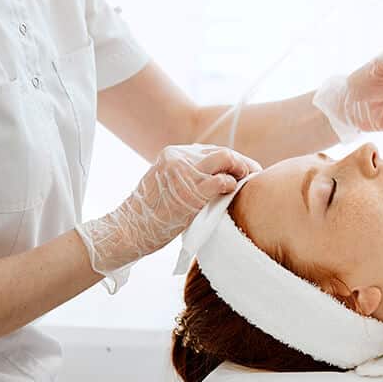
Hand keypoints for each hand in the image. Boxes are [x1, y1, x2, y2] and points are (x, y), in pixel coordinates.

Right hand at [76, 145, 259, 284]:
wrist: (128, 230)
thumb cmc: (148, 214)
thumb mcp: (164, 183)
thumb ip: (186, 175)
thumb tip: (216, 176)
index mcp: (172, 154)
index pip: (211, 151)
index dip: (230, 160)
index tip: (242, 170)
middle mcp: (179, 158)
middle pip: (223, 152)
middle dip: (242, 163)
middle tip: (254, 174)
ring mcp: (184, 174)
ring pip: (227, 159)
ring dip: (243, 170)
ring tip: (249, 182)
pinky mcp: (191, 193)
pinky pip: (222, 181)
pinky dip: (233, 185)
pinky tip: (234, 192)